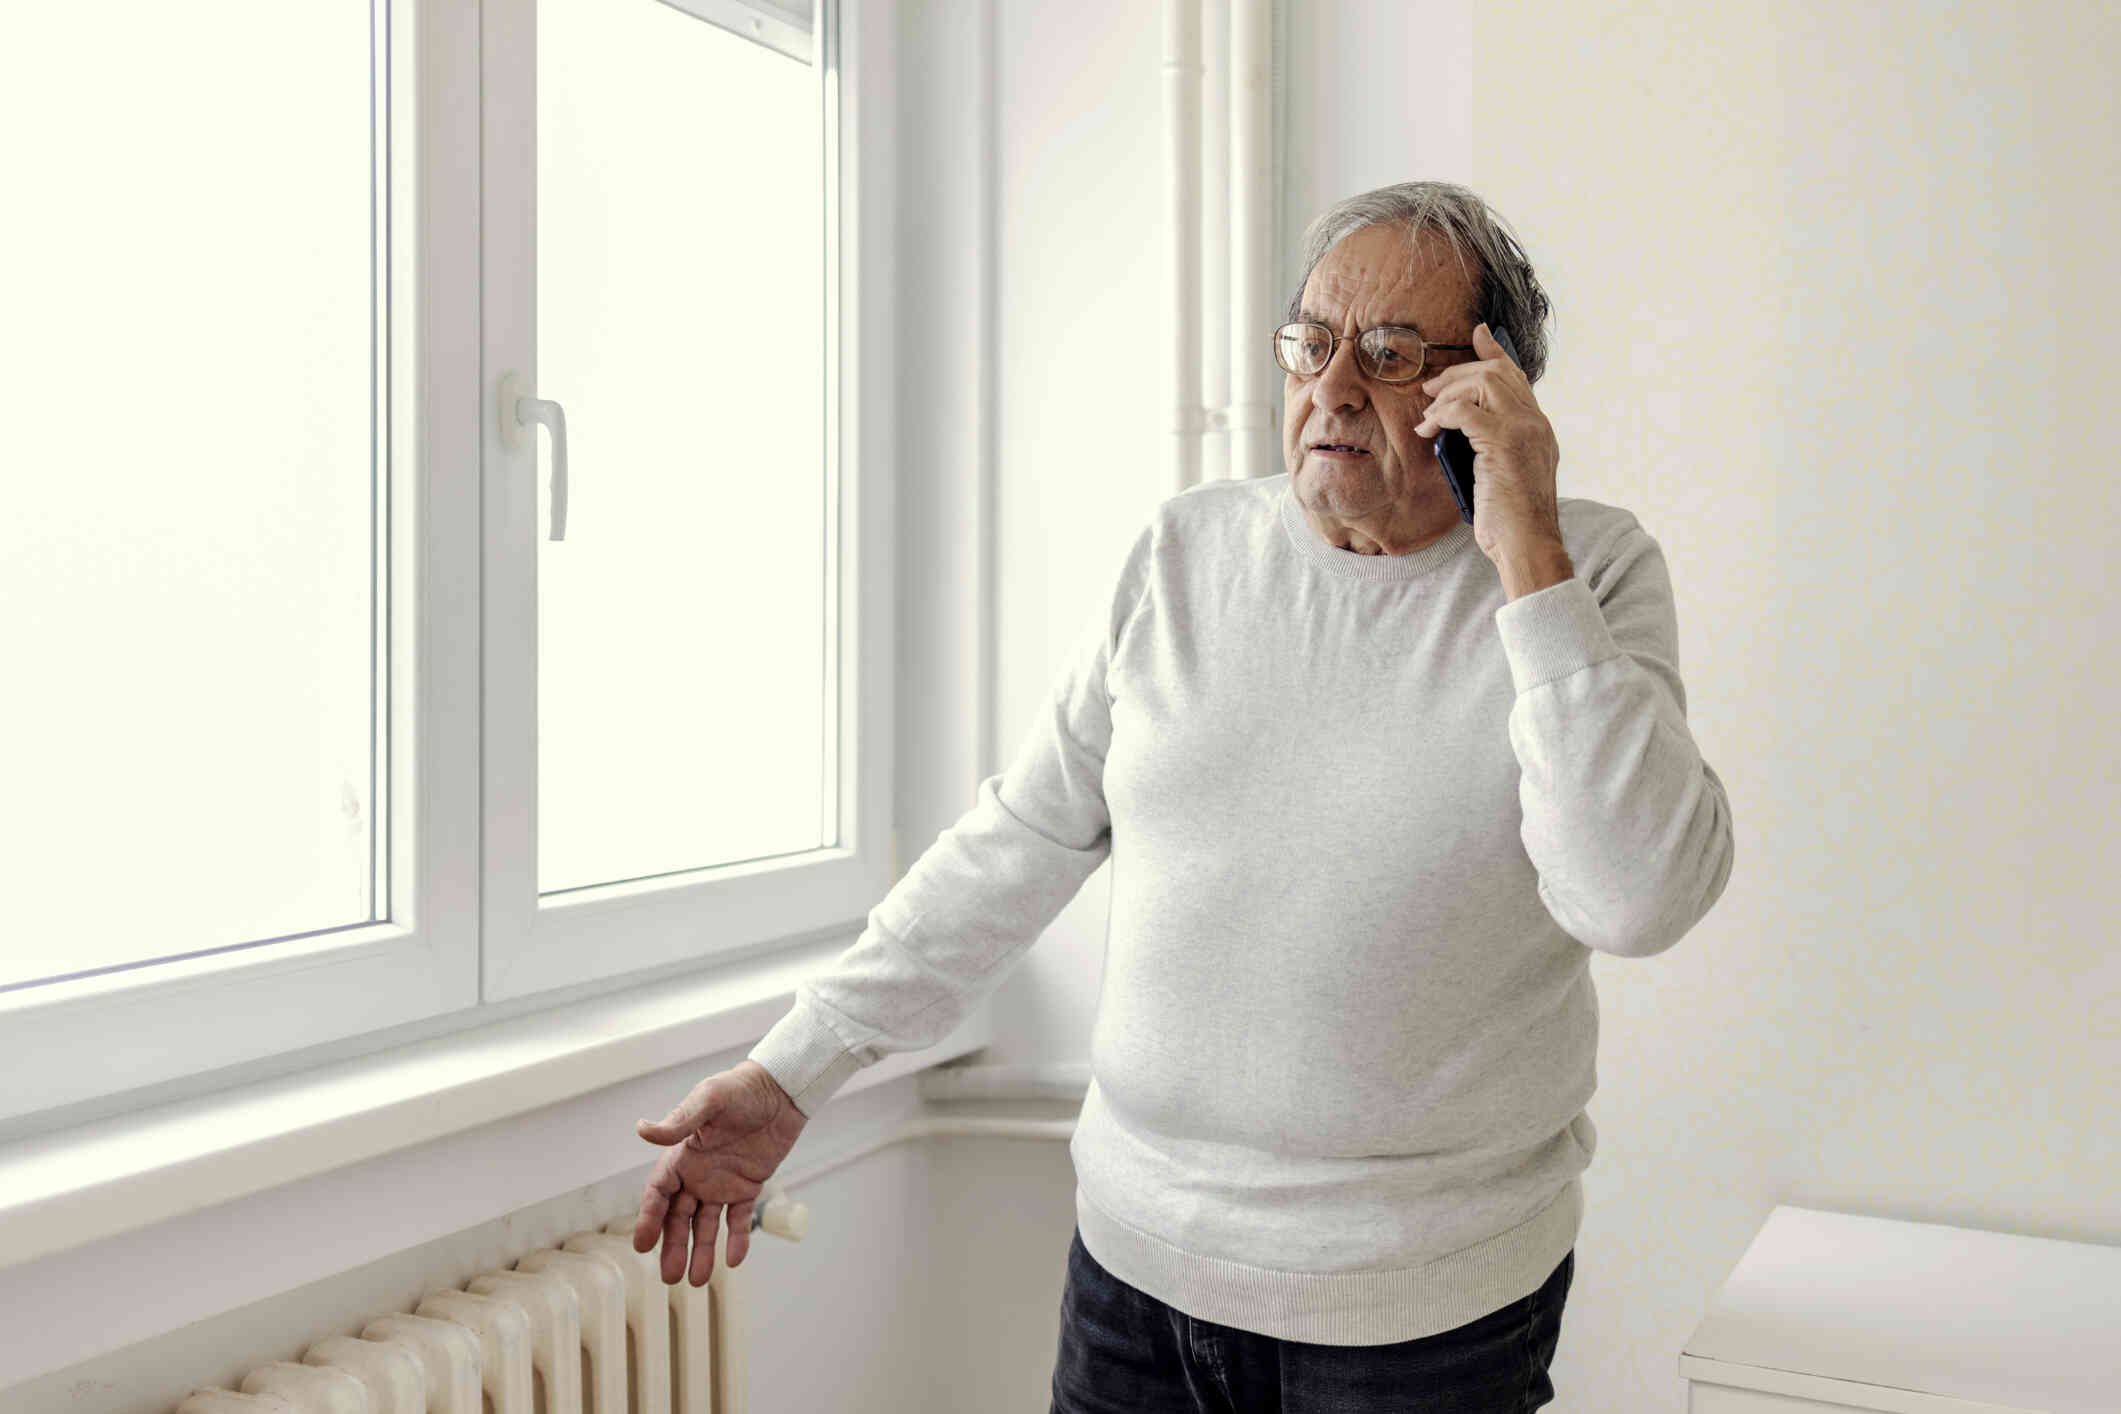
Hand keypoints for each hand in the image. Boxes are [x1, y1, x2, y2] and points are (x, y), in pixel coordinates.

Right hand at [632, 1059, 808, 1286]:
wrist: (781, 1090)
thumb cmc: (740, 1088)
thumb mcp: (709, 1100)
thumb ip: (680, 1122)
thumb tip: (642, 1130)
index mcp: (683, 1155)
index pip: (658, 1193)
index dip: (649, 1218)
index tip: (642, 1244)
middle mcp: (698, 1173)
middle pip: (679, 1217)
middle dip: (673, 1246)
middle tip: (670, 1277)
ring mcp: (722, 1182)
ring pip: (705, 1224)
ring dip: (700, 1251)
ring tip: (697, 1281)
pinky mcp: (748, 1187)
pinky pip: (739, 1219)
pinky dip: (737, 1239)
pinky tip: (734, 1260)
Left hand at [1412, 322, 1563, 558]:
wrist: (1527, 545)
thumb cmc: (1510, 523)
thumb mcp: (1502, 477)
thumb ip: (1490, 450)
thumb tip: (1457, 435)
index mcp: (1538, 429)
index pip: (1517, 377)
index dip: (1494, 352)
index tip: (1478, 334)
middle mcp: (1536, 423)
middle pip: (1497, 372)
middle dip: (1458, 373)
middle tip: (1429, 389)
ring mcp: (1523, 429)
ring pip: (1483, 382)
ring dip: (1448, 393)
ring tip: (1428, 416)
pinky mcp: (1504, 442)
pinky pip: (1464, 410)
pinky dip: (1441, 415)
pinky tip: (1428, 430)